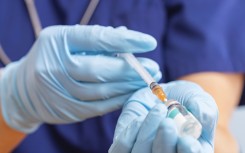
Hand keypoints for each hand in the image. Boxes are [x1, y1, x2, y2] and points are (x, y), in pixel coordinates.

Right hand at [0, 25, 160, 132]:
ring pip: (102, 91)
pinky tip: (131, 93)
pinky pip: (99, 107)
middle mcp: (55, 67)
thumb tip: (129, 41)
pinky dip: (119, 100)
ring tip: (147, 81)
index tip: (149, 42)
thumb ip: (97, 40)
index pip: (96, 39)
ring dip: (129, 86)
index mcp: (58, 41)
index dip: (125, 41)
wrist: (27, 86)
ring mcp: (60, 92)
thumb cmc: (55, 56)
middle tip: (154, 68)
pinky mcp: (67, 110)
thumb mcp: (69, 40)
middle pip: (101, 69)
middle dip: (131, 70)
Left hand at [109, 81, 217, 152]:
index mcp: (189, 151)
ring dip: (148, 135)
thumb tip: (201, 115)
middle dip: (165, 144)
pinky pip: (123, 147)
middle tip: (167, 123)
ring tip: (159, 109)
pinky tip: (141, 118)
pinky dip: (131, 132)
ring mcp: (144, 152)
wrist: (161, 94)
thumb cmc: (184, 99)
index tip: (188, 141)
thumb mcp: (198, 98)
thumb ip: (204, 108)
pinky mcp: (126, 146)